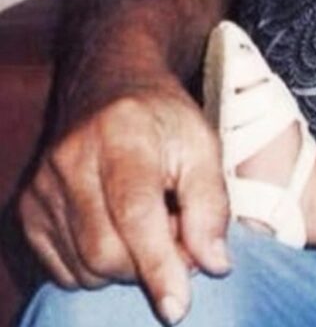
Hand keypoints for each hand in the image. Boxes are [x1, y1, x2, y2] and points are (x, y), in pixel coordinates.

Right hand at [19, 77, 229, 324]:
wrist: (109, 86)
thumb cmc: (164, 119)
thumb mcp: (203, 143)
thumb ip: (211, 203)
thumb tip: (213, 265)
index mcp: (122, 133)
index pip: (135, 212)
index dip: (159, 263)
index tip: (178, 305)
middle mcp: (71, 159)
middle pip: (106, 251)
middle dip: (150, 264)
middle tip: (180, 239)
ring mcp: (42, 187)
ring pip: (85, 268)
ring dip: (127, 266)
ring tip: (152, 226)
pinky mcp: (27, 210)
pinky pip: (65, 270)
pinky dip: (99, 267)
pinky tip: (119, 232)